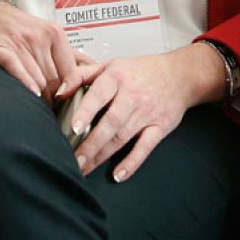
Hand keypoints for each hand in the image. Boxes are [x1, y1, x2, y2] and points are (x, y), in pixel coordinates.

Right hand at [0, 0, 87, 101]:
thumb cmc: (20, 28)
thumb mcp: (50, 34)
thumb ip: (71, 55)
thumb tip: (96, 70)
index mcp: (55, 34)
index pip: (71, 72)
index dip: (70, 92)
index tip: (66, 102)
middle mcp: (38, 37)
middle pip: (54, 80)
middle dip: (53, 99)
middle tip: (51, 110)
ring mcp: (19, 42)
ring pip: (38, 79)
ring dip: (40, 98)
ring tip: (39, 108)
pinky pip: (16, 69)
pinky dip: (26, 83)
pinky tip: (31, 93)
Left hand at [67, 44, 223, 182]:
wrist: (181, 75)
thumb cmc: (142, 71)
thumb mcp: (111, 64)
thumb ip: (82, 75)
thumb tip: (59, 91)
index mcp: (117, 78)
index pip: (99, 96)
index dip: (86, 112)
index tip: (74, 128)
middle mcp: (132, 96)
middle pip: (110, 123)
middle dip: (91, 144)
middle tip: (74, 160)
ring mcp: (147, 113)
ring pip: (123, 137)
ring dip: (103, 155)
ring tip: (85, 168)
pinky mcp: (160, 127)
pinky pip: (145, 147)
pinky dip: (132, 162)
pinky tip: (118, 175)